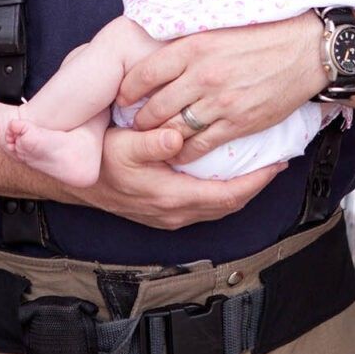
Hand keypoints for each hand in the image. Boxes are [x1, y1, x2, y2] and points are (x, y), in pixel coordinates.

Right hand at [66, 125, 284, 229]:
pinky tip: (228, 174)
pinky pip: (205, 204)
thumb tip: (177, 138)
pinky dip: (223, 191)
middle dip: (256, 184)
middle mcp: (175, 211)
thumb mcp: (123, 146)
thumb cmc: (100, 161)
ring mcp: (170, 214)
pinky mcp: (165, 211)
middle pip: (229, 204)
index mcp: (171, 196)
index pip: (227, 195)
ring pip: (218, 207)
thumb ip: (151, 143)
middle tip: (278, 162)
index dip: (256, 181)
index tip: (277, 163)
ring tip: (260, 167)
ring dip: (241, 189)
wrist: (77, 182)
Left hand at [117, 13, 326, 163]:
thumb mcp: (219, 29)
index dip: (128, 89)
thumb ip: (190, 44)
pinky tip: (178, 153)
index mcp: (194, 47)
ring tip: (151, 141)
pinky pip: (201, 144)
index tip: (122, 96)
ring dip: (160, 137)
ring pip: (175, 128)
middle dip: (140, 119)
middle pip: (156, 106)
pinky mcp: (237, 122)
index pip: (145, 72)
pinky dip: (185, 152)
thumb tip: (161, 51)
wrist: (306, 51)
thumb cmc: (265, 35)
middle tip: (132, 124)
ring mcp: (219, 101)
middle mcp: (202, 75)